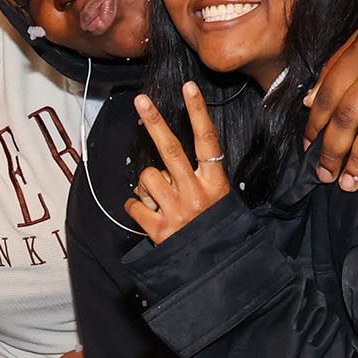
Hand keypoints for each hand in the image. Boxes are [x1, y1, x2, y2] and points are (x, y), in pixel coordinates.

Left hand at [122, 82, 230, 243]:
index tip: (188, 87)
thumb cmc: (218, 229)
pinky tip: (149, 214)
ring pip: (147, 177)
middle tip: (141, 100)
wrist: (215, 269)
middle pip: (170, 149)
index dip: (197, 112)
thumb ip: (202, 178)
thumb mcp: (222, 200)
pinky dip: (136, 206)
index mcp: (215, 183)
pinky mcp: (158, 229)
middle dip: (154, 121)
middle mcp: (195, 193)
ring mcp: (176, 210)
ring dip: (146, 185)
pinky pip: (135, 204)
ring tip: (159, 199)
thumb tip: (176, 158)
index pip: (207, 140)